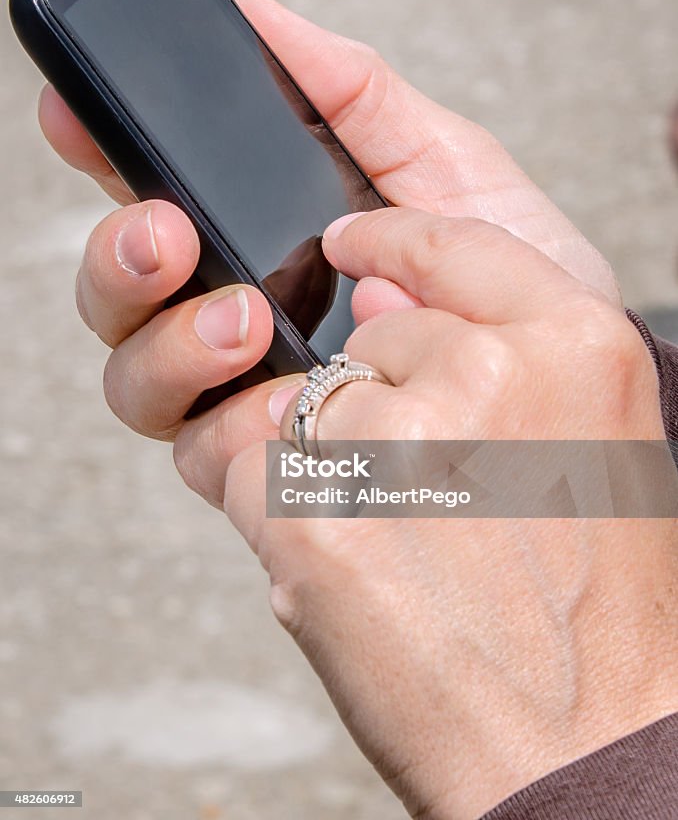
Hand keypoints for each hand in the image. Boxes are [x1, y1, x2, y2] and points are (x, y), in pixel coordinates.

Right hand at [37, 0, 622, 485]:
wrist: (569, 388)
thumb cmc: (513, 276)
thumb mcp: (445, 167)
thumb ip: (356, 97)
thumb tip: (263, 16)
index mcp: (260, 237)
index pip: (153, 193)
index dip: (100, 153)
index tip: (76, 114)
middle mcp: (232, 312)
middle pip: (118, 290)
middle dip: (119, 257)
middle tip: (168, 234)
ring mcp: (243, 393)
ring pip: (135, 377)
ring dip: (169, 341)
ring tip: (245, 320)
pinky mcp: (267, 466)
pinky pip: (201, 452)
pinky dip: (229, 423)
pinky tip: (284, 396)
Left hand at [220, 209, 675, 818]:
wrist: (584, 742)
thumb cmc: (591, 603)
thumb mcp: (594, 442)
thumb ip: (501, 350)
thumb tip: (376, 297)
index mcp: (577, 342)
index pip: (454, 242)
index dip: (392, 239)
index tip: (350, 244)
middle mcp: (493, 371)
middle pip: (370, 339)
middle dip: (376, 404)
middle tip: (425, 498)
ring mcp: (403, 439)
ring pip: (305, 405)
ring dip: (326, 466)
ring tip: (399, 549)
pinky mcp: (318, 515)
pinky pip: (252, 470)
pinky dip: (279, 517)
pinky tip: (353, 574)